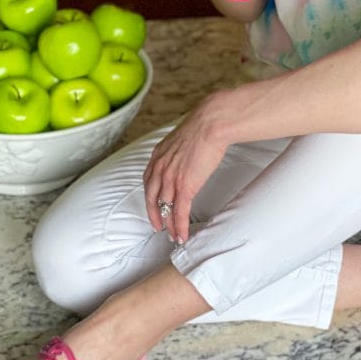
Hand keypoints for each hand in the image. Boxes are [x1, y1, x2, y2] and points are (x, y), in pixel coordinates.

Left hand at [143, 98, 227, 242]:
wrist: (211, 123)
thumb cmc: (204, 125)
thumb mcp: (183, 136)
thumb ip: (180, 148)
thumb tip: (188, 151)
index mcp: (158, 155)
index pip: (149, 181)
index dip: (150, 196)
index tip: (153, 204)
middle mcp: (160, 168)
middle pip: (153, 198)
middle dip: (155, 215)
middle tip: (159, 226)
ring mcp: (171, 178)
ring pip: (166, 208)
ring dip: (169, 225)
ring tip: (173, 236)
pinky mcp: (185, 186)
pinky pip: (179, 213)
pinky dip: (180, 227)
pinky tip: (183, 235)